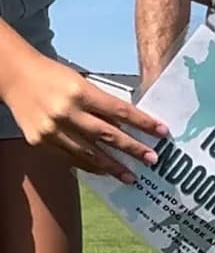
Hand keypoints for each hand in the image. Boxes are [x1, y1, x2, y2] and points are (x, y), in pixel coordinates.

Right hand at [3, 53, 167, 182]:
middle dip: (132, 149)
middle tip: (152, 160)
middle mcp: (66, 112)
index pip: (119, 110)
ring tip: (131, 176)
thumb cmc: (53, 77)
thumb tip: (127, 127)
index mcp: (80, 92)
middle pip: (107, 135)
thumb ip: (101, 105)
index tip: (162, 132)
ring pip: (89, 154)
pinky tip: (104, 172)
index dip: (142, 123)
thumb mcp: (80, 83)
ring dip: (113, 167)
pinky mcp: (41, 142)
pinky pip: (70, 159)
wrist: (14, 76)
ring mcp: (52, 130)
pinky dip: (89, 167)